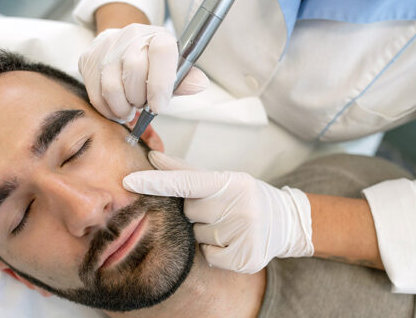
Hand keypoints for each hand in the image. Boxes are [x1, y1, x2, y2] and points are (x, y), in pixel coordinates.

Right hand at [78, 23, 208, 122]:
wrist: (124, 47)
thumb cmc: (152, 63)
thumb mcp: (172, 70)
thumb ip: (184, 80)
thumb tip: (199, 84)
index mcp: (158, 36)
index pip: (161, 52)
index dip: (161, 84)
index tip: (159, 106)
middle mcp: (131, 36)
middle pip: (134, 72)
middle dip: (140, 99)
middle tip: (143, 104)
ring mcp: (107, 46)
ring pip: (112, 88)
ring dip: (124, 108)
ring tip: (131, 107)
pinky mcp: (88, 59)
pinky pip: (96, 95)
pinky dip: (108, 110)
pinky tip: (117, 108)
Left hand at [123, 151, 313, 273]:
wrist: (286, 222)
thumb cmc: (245, 197)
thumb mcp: (222, 179)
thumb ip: (185, 171)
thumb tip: (154, 157)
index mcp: (232, 182)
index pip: (186, 182)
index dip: (156, 182)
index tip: (129, 181)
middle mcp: (240, 206)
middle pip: (189, 213)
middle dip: (197, 212)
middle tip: (220, 209)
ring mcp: (245, 233)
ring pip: (197, 235)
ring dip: (207, 231)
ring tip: (230, 224)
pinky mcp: (246, 258)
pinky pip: (208, 255)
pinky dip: (215, 250)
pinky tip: (232, 242)